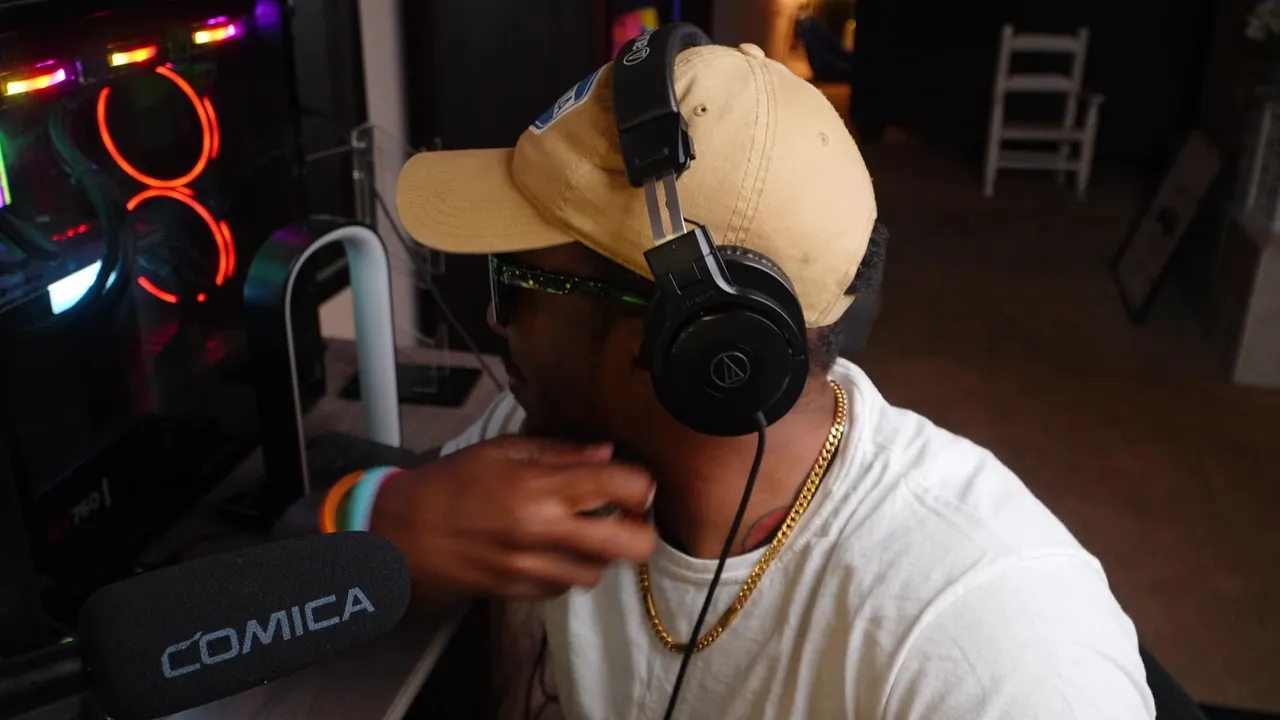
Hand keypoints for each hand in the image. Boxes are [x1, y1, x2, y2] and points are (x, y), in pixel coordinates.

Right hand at [369, 436, 656, 603]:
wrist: (399, 534)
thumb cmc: (448, 484)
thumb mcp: (500, 451)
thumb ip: (558, 452)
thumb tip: (605, 454)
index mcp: (542, 487)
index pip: (624, 487)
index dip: (641, 485)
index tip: (635, 484)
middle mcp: (545, 530)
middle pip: (631, 544)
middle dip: (640, 531)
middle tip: (627, 518)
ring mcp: (534, 566)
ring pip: (600, 572)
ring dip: (602, 554)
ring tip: (584, 534)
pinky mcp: (520, 592)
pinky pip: (565, 588)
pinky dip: (569, 572)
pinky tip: (554, 551)